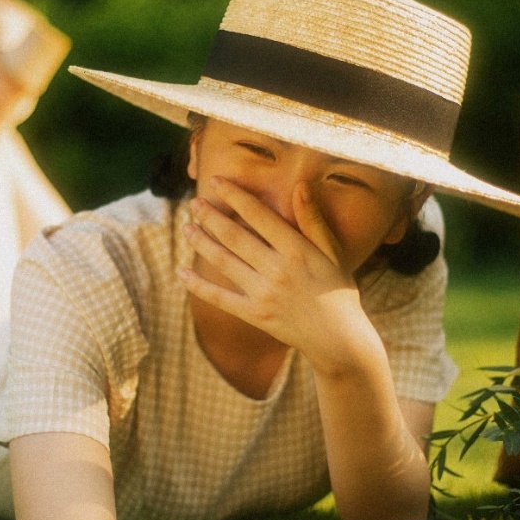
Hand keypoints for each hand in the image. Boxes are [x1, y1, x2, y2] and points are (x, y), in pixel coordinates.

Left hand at [179, 176, 373, 362]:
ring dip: (201, 243)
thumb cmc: (338, 290)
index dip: (235, 196)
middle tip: (194, 203)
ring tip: (187, 227)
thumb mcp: (333, 252)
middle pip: (234, 237)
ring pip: (224, 262)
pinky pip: (220, 298)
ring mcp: (263, 294)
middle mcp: (277, 270)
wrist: (339, 338)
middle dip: (211, 217)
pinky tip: (181, 273)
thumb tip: (300, 186)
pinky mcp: (254, 315)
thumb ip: (313, 220)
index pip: (259, 215)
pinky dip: (199, 286)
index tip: (216, 181)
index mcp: (297, 250)